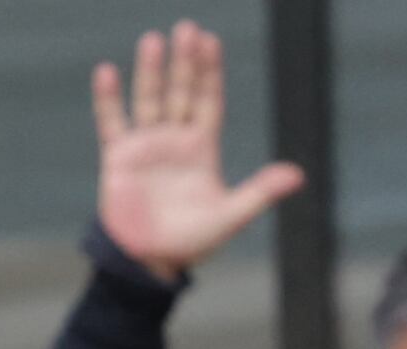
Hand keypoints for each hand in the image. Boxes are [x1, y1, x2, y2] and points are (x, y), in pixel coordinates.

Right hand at [92, 22, 301, 280]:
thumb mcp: (230, 216)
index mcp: (202, 147)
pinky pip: (112, 122)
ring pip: (149, 100)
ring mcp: (146, 145)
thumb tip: (299, 176)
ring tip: (153, 41)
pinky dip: (109, 99)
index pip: (209, 101)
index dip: (211, 73)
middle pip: (181, 92)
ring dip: (151, 72)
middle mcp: (175, 138)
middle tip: (187, 29)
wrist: (150, 262)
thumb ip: (260, 192)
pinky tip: (107, 72)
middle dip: (185, 62)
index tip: (211, 41)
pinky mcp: (119, 157)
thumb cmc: (192, 241)